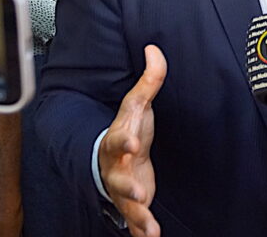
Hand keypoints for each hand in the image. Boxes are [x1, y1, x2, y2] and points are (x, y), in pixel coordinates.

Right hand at [98, 45, 166, 236]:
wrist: (112, 156)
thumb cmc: (127, 128)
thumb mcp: (138, 103)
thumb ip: (150, 79)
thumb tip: (154, 49)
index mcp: (118, 140)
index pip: (119, 138)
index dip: (125, 140)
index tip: (133, 143)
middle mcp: (116, 167)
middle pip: (119, 177)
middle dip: (128, 185)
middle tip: (139, 192)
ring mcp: (122, 187)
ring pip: (126, 204)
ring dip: (137, 215)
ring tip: (149, 225)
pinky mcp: (132, 204)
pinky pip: (135, 220)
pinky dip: (142, 231)